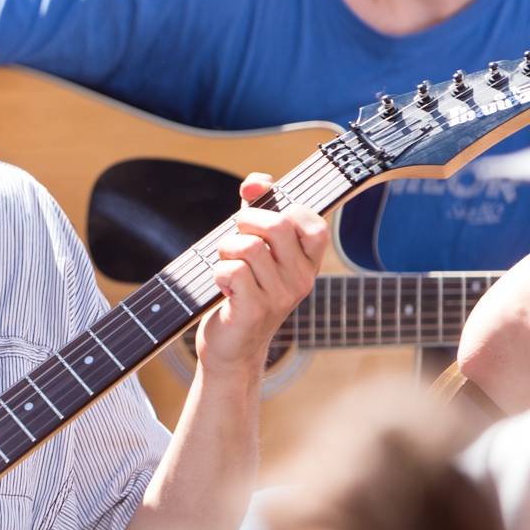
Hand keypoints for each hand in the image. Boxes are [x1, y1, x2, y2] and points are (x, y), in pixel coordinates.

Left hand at [195, 173, 328, 380]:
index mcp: (307, 262)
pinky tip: (222, 287)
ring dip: (225, 250)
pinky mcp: (256, 310)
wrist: (231, 348)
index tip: (256, 210)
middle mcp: (301, 278)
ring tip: (226, 267)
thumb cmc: (241, 292)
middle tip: (234, 243)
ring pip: (248, 247)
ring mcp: (281, 296)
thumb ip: (257, 211)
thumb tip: (256, 181)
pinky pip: (232, 271)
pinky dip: (217, 272)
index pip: (312, 221)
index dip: (282, 206)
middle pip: (276, 224)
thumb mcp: (254, 248)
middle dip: (244, 222)